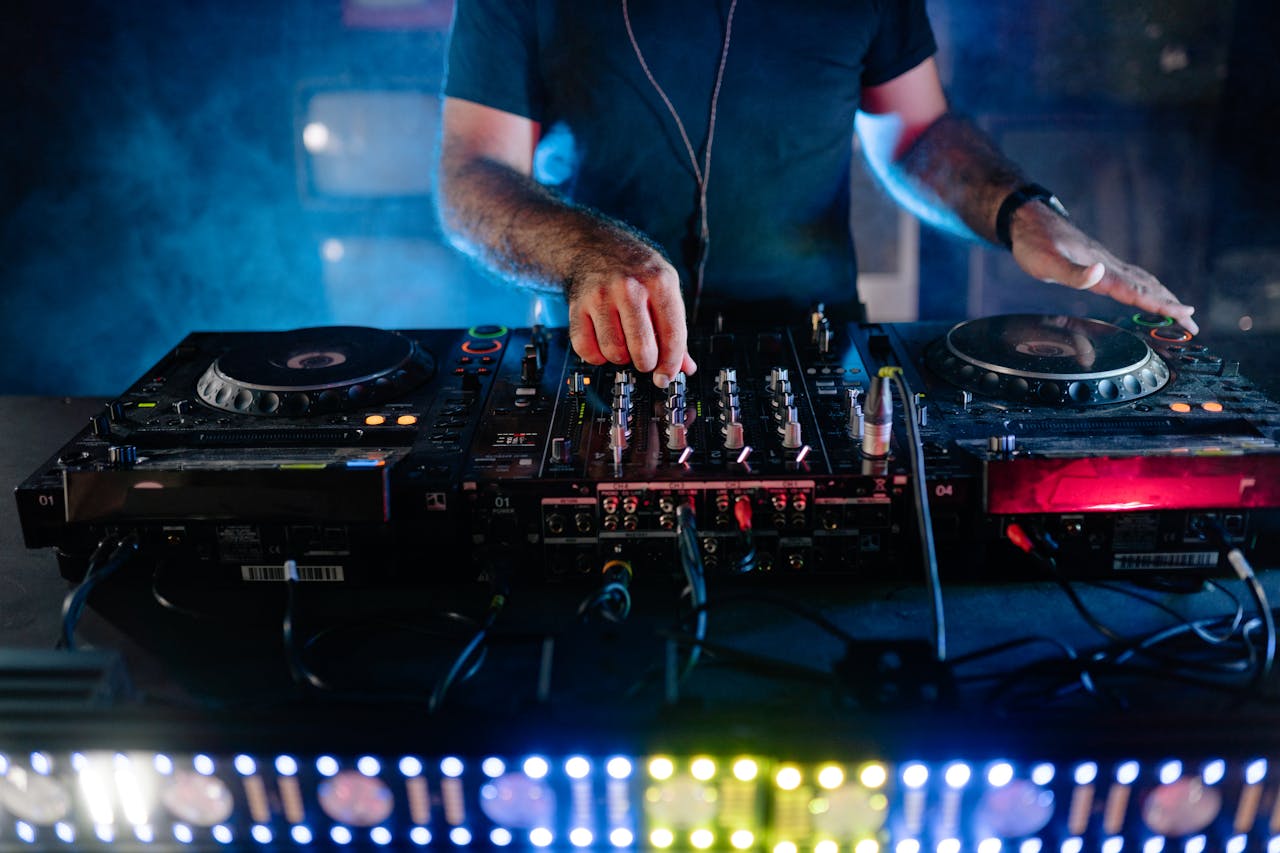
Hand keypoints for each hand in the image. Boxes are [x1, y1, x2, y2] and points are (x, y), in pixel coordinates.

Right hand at [566, 244, 696, 387]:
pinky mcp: (577, 305)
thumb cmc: (635, 270)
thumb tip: (685, 368)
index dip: (671, 365)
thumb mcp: (664, 288)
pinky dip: (596, 356)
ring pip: (614, 353)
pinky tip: (603, 342)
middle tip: (645, 358)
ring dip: (620, 357)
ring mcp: (601, 296)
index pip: (673, 336)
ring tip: (623, 343)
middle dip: (646, 363)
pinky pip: (586, 349)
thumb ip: (675, 328)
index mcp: (660, 282)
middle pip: (643, 350)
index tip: (665, 377)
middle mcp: (629, 287)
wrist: (593, 245)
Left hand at [1009, 201, 1198, 334]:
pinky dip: (1147, 289)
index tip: (1185, 314)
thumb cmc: (1035, 243)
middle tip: (1193, 325)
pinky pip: (1132, 279)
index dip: (1160, 305)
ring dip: (1163, 298)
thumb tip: (1099, 273)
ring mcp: (1107, 263)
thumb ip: (1073, 272)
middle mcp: (1109, 266)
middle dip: (1171, 307)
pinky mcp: (1100, 262)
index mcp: (1101, 270)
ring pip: (1143, 283)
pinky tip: (1149, 293)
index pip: (1136, 292)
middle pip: (1147, 289)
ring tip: (1182, 312)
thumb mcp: (1047, 262)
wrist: (1029, 220)